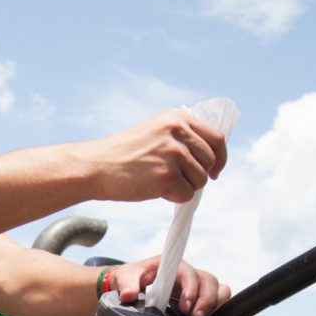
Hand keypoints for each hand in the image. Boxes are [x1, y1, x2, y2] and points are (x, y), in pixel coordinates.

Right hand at [80, 109, 227, 203]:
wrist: (95, 166)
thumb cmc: (123, 153)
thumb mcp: (155, 131)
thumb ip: (182, 137)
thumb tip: (212, 157)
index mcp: (178, 118)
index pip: (216, 138)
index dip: (219, 158)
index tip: (214, 171)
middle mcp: (178, 131)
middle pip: (210, 161)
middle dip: (198, 175)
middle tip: (176, 180)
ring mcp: (173, 153)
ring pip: (200, 180)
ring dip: (184, 187)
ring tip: (158, 181)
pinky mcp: (167, 176)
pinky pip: (186, 195)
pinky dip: (173, 197)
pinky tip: (153, 189)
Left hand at [108, 256, 230, 315]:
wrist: (130, 284)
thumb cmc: (130, 277)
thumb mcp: (124, 277)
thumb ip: (126, 284)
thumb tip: (128, 295)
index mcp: (171, 265)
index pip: (189, 272)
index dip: (191, 288)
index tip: (185, 306)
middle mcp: (186, 273)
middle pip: (208, 281)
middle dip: (206, 300)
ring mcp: (194, 285)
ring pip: (216, 289)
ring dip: (212, 305)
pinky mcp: (196, 297)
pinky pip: (216, 299)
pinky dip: (216, 308)